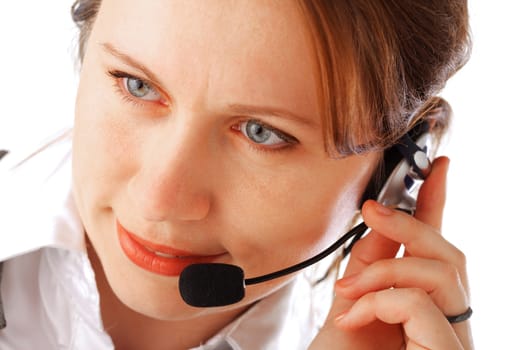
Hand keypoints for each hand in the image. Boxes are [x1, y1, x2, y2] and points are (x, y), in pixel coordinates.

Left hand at [310, 157, 473, 348]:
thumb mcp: (353, 302)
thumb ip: (372, 262)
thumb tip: (383, 216)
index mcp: (423, 303)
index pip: (438, 246)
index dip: (440, 204)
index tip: (440, 167)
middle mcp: (446, 320)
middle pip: (450, 253)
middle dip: (410, 224)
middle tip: (371, 210)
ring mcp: (452, 339)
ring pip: (443, 271)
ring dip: (384, 271)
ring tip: (348, 293)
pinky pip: (424, 304)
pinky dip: (383, 299)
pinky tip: (356, 316)